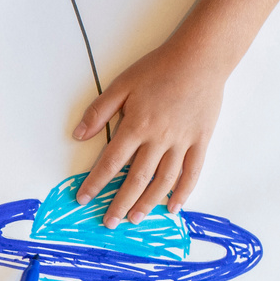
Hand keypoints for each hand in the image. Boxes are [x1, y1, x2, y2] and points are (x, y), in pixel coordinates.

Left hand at [70, 38, 230, 224]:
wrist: (200, 58)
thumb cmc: (159, 68)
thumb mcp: (122, 84)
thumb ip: (99, 112)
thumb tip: (77, 135)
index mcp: (136, 126)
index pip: (110, 162)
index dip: (95, 183)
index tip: (83, 198)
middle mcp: (159, 139)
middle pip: (136, 179)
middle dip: (120, 203)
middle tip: (109, 222)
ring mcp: (182, 142)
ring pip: (163, 181)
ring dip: (148, 203)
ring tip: (135, 218)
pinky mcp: (201, 141)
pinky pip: (192, 172)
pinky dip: (183, 192)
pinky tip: (173, 207)